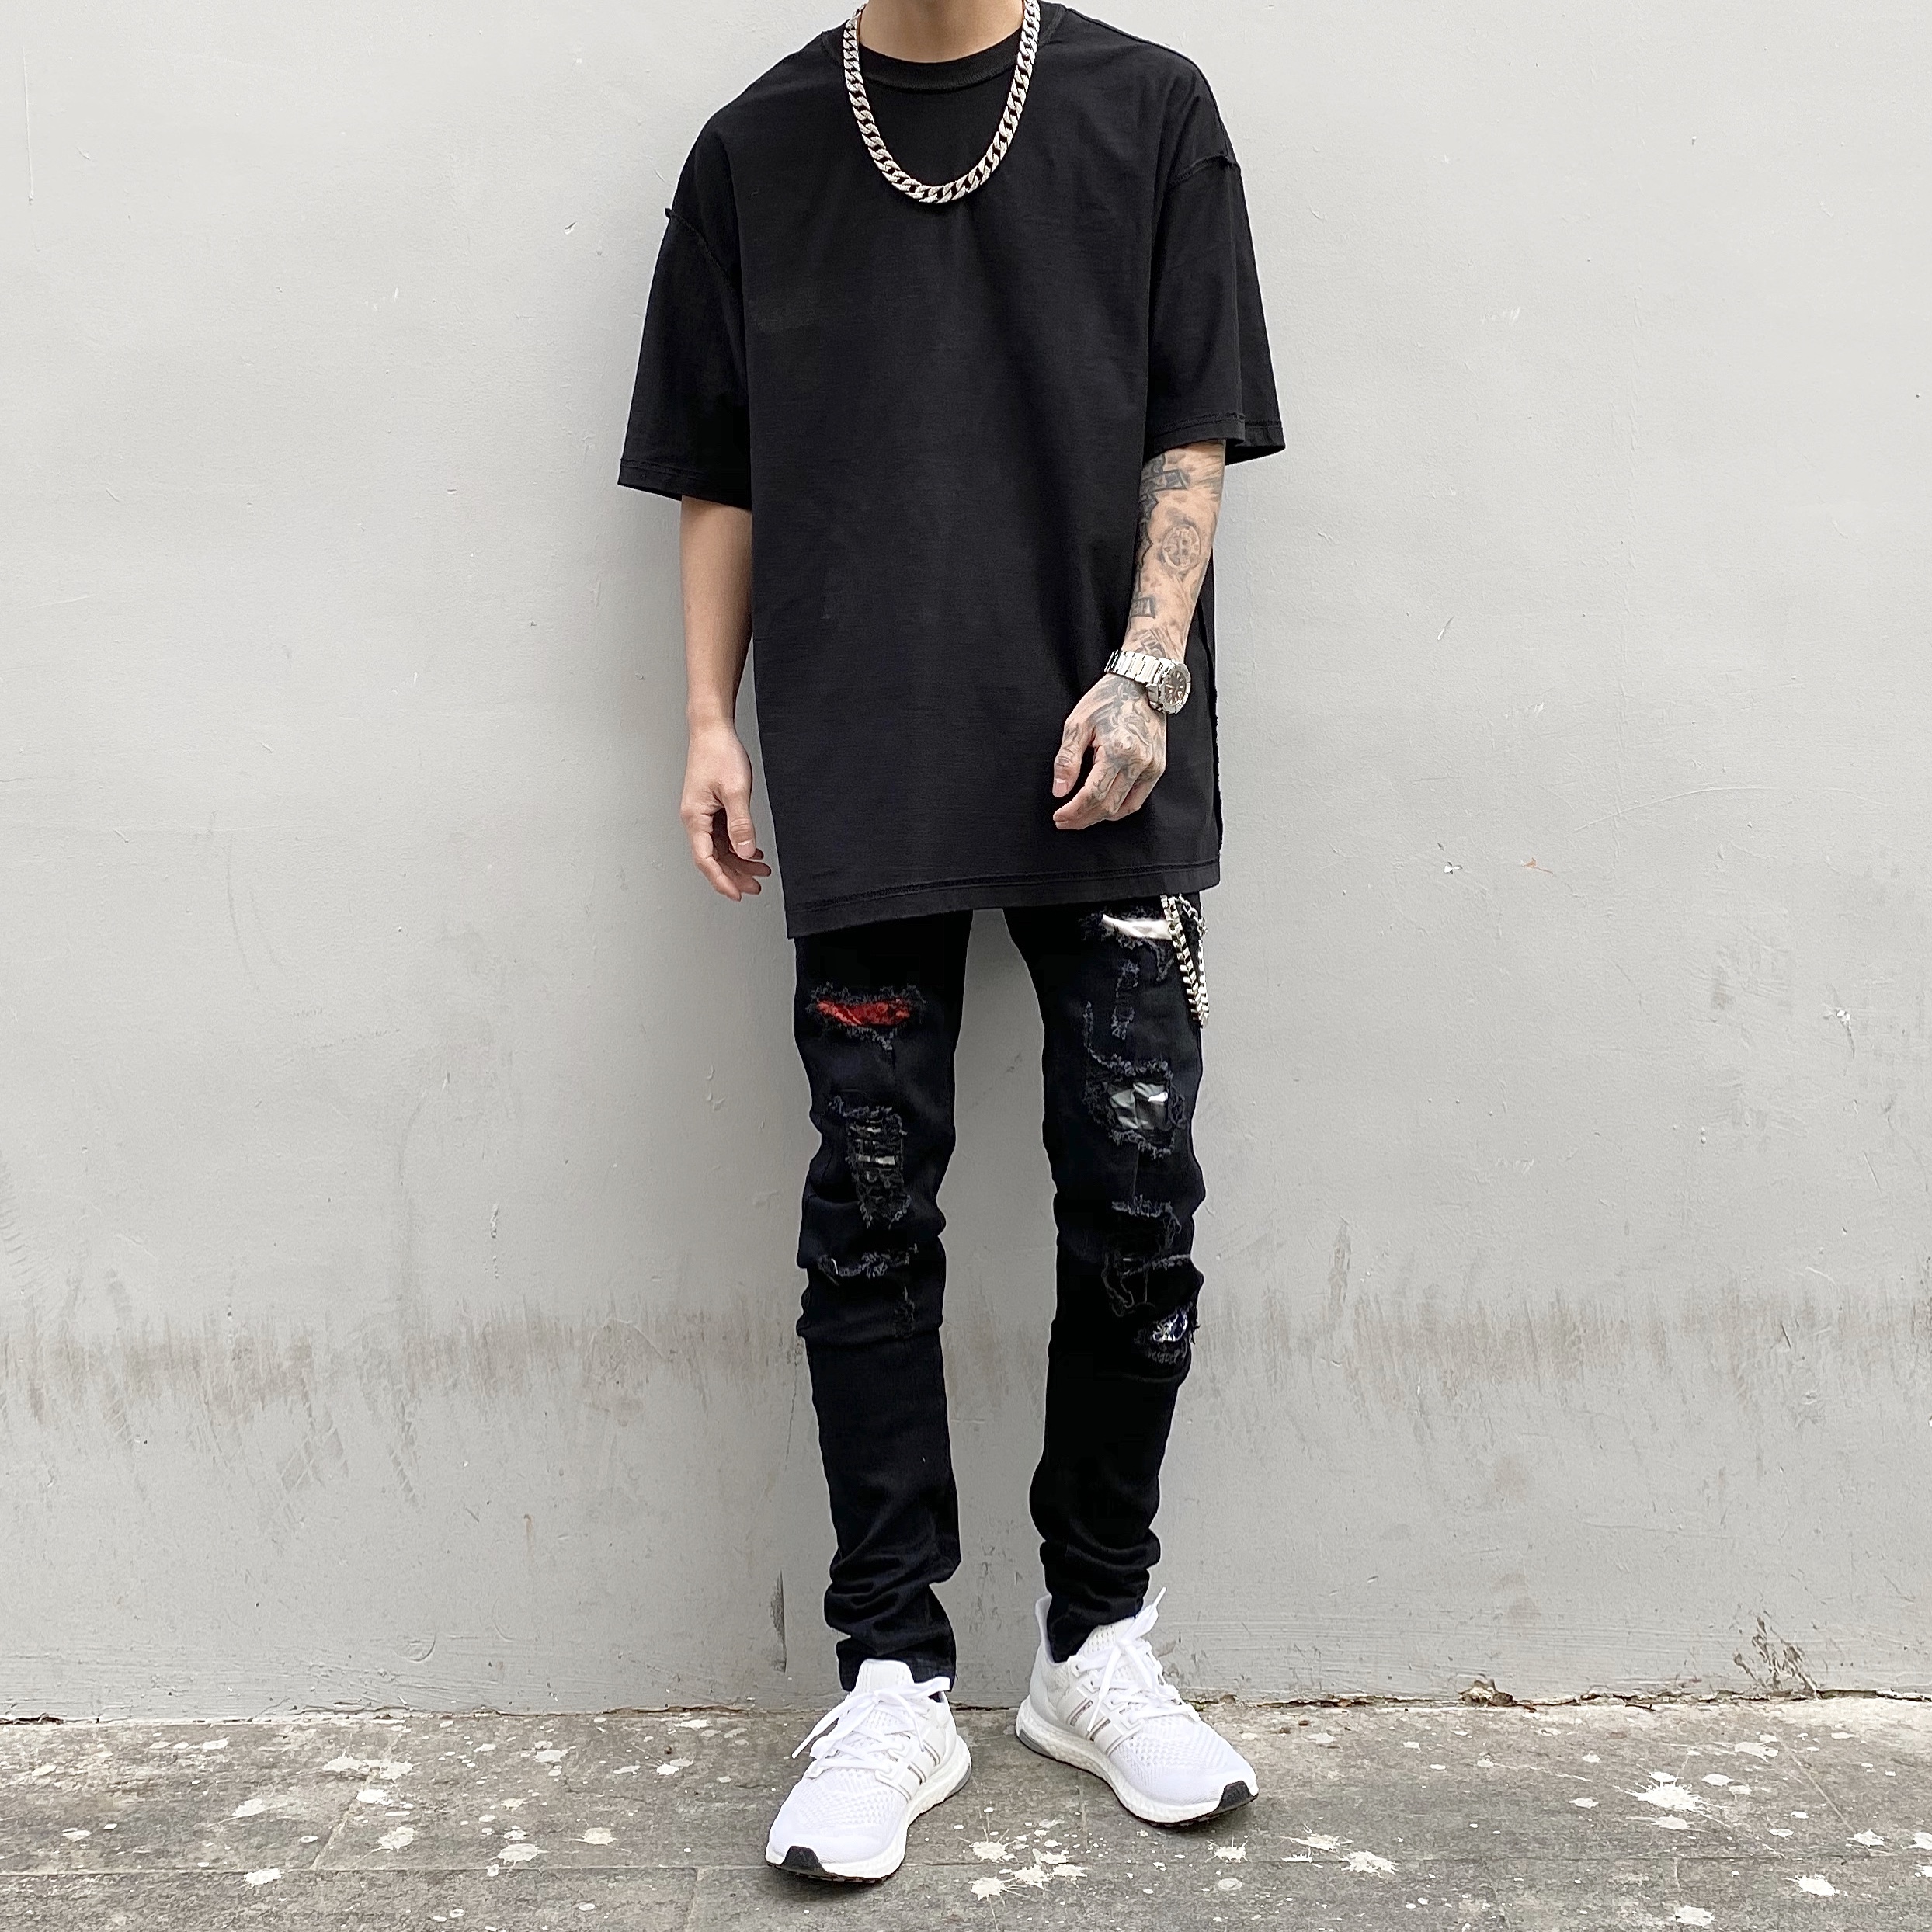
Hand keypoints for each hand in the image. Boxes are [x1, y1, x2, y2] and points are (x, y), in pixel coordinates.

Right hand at [681, 720, 771, 898]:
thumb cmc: (718, 753)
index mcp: (695, 818)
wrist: (712, 730)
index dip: (722, 880)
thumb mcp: (735, 791)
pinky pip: (723, 835)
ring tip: (760, 871)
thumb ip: (741, 824)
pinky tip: (753, 851)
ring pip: (719, 848)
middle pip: (713, 858)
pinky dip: (738, 846)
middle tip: (755, 887)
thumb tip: (746, 852)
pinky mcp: (710, 808)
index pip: (706, 860)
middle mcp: (695, 819)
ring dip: (738, 861)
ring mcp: (702, 814)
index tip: (737, 894)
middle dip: (734, 875)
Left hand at [1051, 672, 1166, 829]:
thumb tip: (1060, 791)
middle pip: (1108, 806)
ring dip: (1099, 817)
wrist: (1141, 684)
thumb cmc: (1108, 699)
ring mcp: (1152, 767)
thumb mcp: (1078, 724)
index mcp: (1119, 750)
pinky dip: (1118, 809)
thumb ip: (1067, 760)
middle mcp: (1140, 762)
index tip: (1058, 816)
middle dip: (1083, 818)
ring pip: (1123, 808)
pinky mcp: (1157, 768)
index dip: (1073, 811)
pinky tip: (1102, 809)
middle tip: (1064, 821)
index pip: (1093, 794)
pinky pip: (1137, 800)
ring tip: (1079, 817)